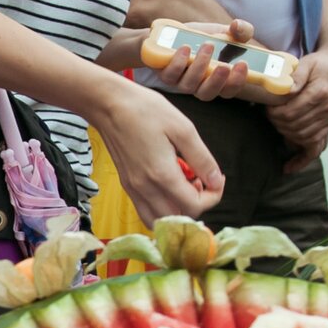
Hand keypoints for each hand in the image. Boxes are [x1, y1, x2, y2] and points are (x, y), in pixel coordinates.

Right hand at [95, 82, 224, 223]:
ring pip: (160, 220)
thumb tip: (216, 180)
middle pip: (178, 218)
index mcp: (162, 175)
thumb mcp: (183, 128)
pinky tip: (168, 185)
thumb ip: (202, 158)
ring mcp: (134, 190)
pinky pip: (147, 211)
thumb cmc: (146, 110)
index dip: (213, 196)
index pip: (194, 206)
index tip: (216, 178)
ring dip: (177, 209)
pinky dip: (162, 207)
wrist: (110, 106)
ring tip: (184, 186)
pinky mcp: (127, 187)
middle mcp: (146, 189)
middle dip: (196, 204)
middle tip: (200, 180)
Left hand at [155, 19, 256, 101]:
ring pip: (189, 85)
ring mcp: (181, 82)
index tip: (243, 65)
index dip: (236, 82)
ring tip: (208, 45)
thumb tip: (237, 26)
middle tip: (225, 66)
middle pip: (207, 94)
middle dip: (217, 81)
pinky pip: (170, 76)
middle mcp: (199, 85)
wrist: (171, 36)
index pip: (229, 89)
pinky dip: (178, 62)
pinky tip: (185, 48)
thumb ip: (240, 31)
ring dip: (199, 66)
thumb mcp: (224, 32)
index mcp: (217, 79)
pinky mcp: (166, 75)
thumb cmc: (202, 38)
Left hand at [266, 48, 327, 172]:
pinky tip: (288, 168)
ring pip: (301, 138)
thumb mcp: (308, 63)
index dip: (274, 113)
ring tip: (278, 124)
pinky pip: (316, 149)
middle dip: (277, 123)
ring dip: (285, 134)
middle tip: (271, 114)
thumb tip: (287, 88)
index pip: (289, 113)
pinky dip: (301, 160)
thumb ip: (296, 75)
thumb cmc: (321, 64)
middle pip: (293, 126)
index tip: (269, 108)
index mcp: (320, 93)